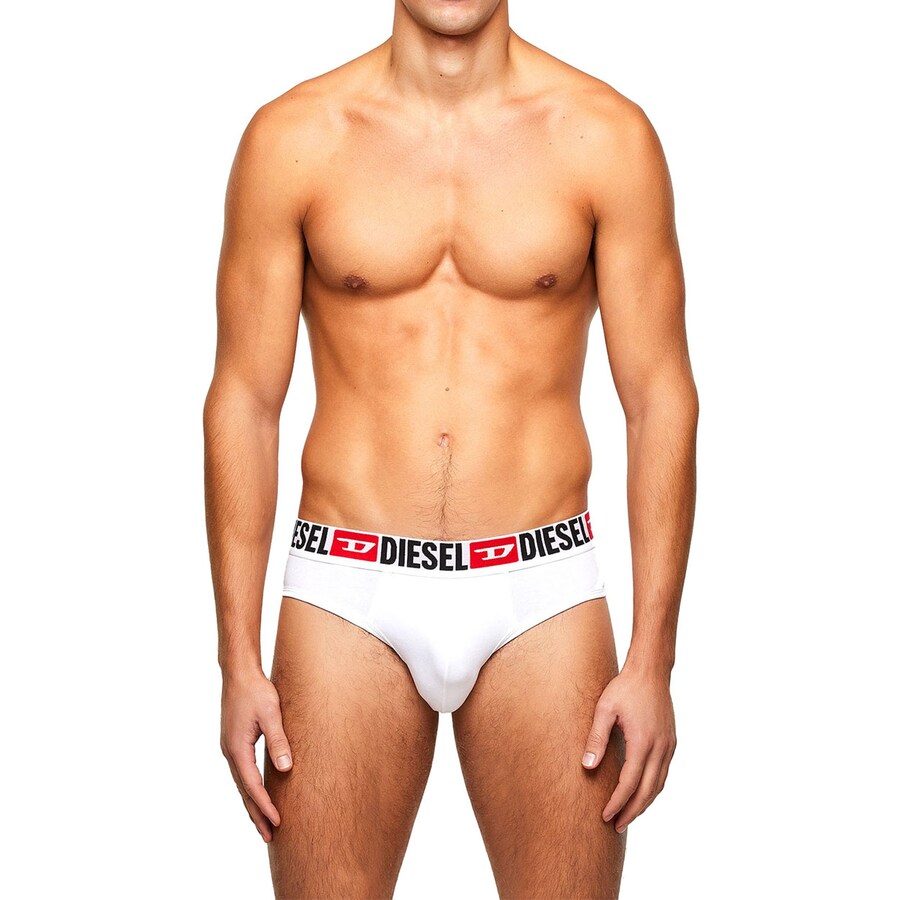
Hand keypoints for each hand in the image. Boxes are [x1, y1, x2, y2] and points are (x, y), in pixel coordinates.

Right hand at [220, 668, 292, 841]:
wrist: (238, 673)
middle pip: (244, 791)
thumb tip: (286, 768)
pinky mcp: (234, 743)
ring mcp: (230, 748)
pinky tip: (258, 794)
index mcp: (237, 748)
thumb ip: (278, 741)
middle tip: (269, 837)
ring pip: (242, 784)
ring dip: (253, 804)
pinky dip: (250, 788)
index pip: (253, 786)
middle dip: (256, 814)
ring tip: (264, 823)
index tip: (278, 822)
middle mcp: (230, 752)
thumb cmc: (256, 690)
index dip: (265, 805)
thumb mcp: (271, 714)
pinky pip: (242, 773)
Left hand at [581, 666, 675, 831]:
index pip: (630, 782)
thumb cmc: (624, 688)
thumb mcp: (604, 709)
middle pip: (648, 791)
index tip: (605, 815)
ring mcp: (668, 746)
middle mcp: (660, 747)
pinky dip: (652, 789)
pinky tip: (641, 793)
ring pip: (659, 785)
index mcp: (643, 741)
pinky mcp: (671, 742)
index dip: (618, 802)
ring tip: (627, 816)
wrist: (650, 672)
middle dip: (632, 811)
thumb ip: (596, 738)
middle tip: (616, 825)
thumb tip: (588, 766)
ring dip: (644, 803)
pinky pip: (663, 773)